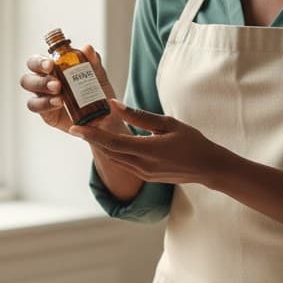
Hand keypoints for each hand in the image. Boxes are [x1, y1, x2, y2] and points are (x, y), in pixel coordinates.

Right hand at [19, 44, 120, 133]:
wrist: (101, 114)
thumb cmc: (95, 90)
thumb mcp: (97, 75)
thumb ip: (92, 61)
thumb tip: (87, 48)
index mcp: (51, 68)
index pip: (36, 61)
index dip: (39, 62)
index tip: (51, 65)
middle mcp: (43, 80)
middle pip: (28, 76)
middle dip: (40, 79)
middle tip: (57, 84)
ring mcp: (42, 97)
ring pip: (30, 93)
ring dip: (42, 91)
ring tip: (59, 96)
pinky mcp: (45, 112)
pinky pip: (36, 106)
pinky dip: (45, 104)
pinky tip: (58, 103)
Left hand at [70, 100, 224, 185]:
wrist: (208, 167)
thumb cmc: (192, 142)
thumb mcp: (168, 123)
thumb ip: (139, 116)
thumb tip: (114, 105)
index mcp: (147, 150)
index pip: (111, 142)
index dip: (91, 135)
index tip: (74, 128)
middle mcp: (142, 165)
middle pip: (108, 151)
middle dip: (92, 139)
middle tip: (79, 125)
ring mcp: (143, 174)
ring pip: (114, 159)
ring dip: (102, 146)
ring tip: (91, 131)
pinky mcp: (146, 177)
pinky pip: (123, 164)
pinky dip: (114, 152)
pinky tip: (111, 142)